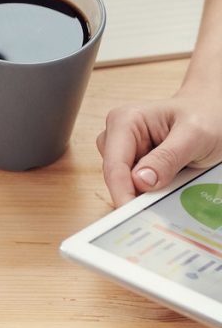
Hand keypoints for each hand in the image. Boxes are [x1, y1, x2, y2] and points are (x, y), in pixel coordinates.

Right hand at [97, 90, 221, 205]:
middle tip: (163, 199)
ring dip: (146, 190)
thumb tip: (140, 181)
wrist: (215, 114)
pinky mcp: (132, 163)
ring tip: (176, 178)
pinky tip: (171, 179)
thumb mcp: (195, 136)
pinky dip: (151, 189)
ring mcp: (124, 150)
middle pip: (115, 177)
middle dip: (136, 191)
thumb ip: (168, 158)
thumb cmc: (207, 116)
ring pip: (124, 184)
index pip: (115, 165)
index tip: (131, 213)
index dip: (122, 192)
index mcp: (125, 121)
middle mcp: (118, 135)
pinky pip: (135, 185)